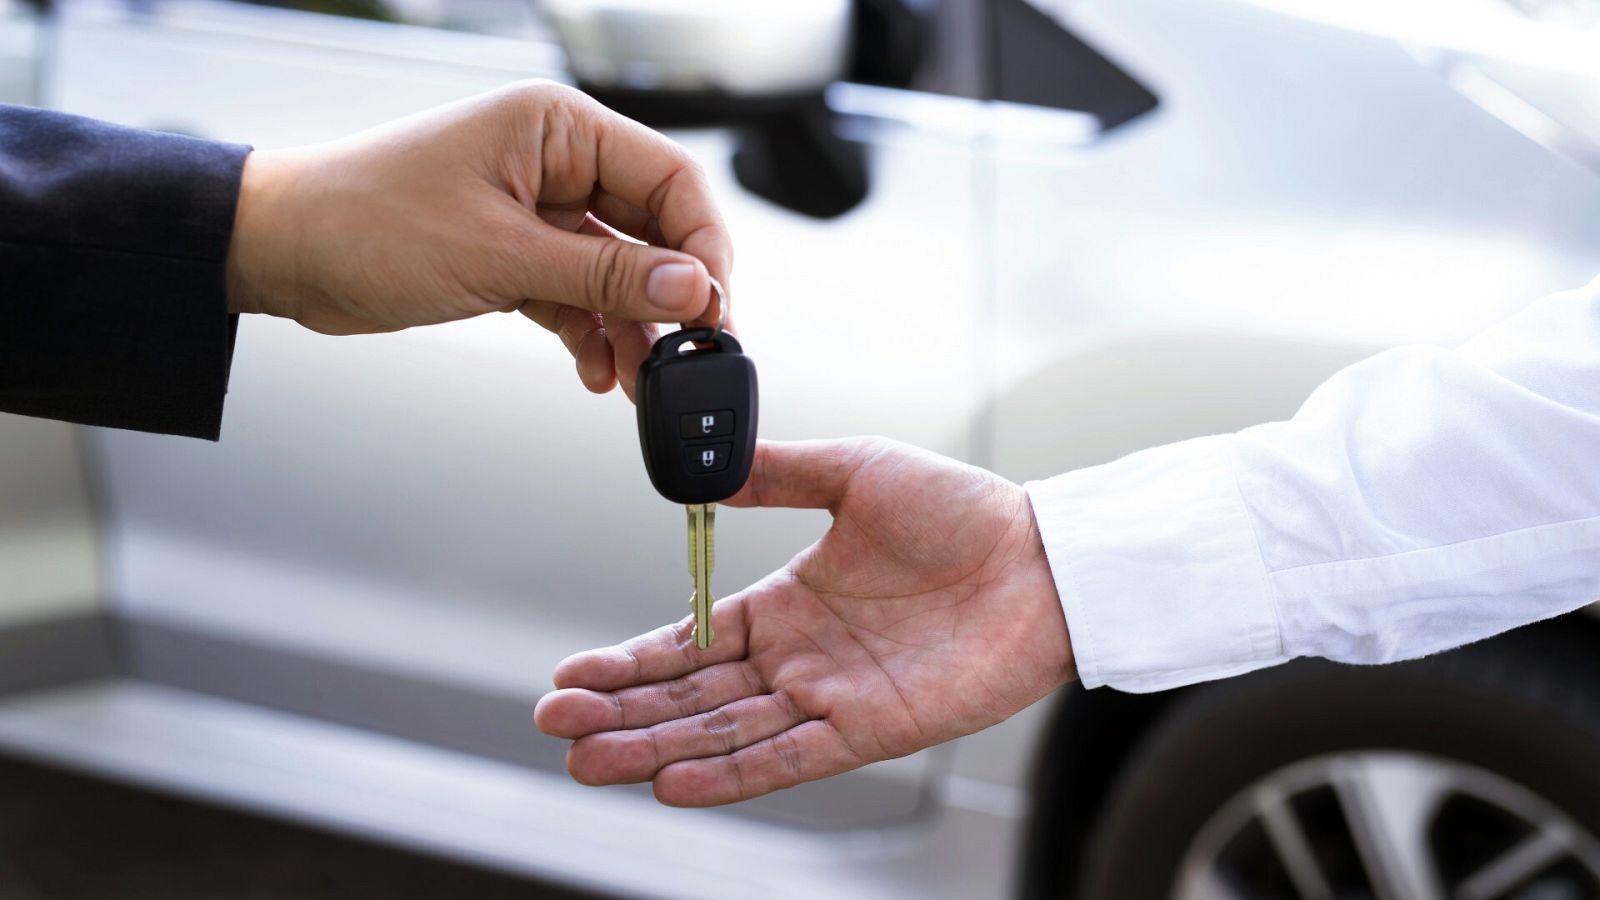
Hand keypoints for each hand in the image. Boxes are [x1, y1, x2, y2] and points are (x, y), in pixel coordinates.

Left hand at [224, 81, 729, 398]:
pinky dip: (592, 334)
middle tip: (691, 351)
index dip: (702, 244)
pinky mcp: (515, 256)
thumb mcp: (499, 254)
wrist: (283, 254)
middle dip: (671, 296)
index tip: (713, 307)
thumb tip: (691, 290)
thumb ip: (604, 275)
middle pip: (652, 229)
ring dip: (633, 327)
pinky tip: (597, 370)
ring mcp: (536, 213)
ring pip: (618, 272)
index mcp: (557, 128)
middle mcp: (555, 163)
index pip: (669, 178)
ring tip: (644, 378)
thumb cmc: (366, 221)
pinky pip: (579, 297)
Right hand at [534, 438, 1075, 805]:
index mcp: (787, 602)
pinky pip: (790, 758)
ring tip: (588, 760)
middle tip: (555, 724)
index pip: (688, 642)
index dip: (629, 661)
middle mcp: (799, 657)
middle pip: (693, 697)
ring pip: (726, 733)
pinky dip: (732, 774)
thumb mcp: (854, 470)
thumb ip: (777, 476)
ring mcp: (831, 698)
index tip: (569, 674)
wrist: (1044, 557)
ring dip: (656, 748)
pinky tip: (674, 781)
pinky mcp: (872, 730)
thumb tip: (707, 471)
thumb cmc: (961, 511)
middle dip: (621, 711)